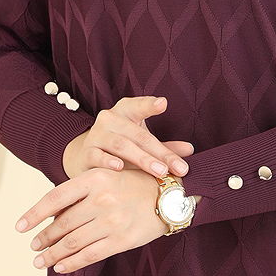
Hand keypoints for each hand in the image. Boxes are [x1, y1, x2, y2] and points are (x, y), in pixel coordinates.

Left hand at [16, 163, 179, 273]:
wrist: (172, 195)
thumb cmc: (137, 183)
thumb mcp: (109, 175)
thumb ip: (82, 191)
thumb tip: (52, 215)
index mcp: (96, 178)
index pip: (55, 198)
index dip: (34, 214)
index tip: (19, 227)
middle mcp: (102, 199)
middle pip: (62, 224)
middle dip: (44, 238)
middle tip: (33, 246)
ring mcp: (112, 221)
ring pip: (72, 242)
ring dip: (52, 254)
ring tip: (40, 260)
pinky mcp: (121, 240)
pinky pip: (89, 255)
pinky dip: (71, 263)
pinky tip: (60, 267)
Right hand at [61, 95, 192, 183]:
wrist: (86, 157)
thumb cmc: (121, 148)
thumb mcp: (141, 143)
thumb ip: (164, 147)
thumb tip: (189, 150)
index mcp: (125, 111)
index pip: (138, 106)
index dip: (149, 105)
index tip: (163, 104)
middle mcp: (109, 119)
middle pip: (137, 134)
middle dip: (159, 152)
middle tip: (177, 167)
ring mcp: (96, 135)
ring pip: (120, 145)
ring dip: (142, 158)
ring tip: (160, 171)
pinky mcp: (86, 153)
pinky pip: (97, 156)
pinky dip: (108, 161)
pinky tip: (119, 167)